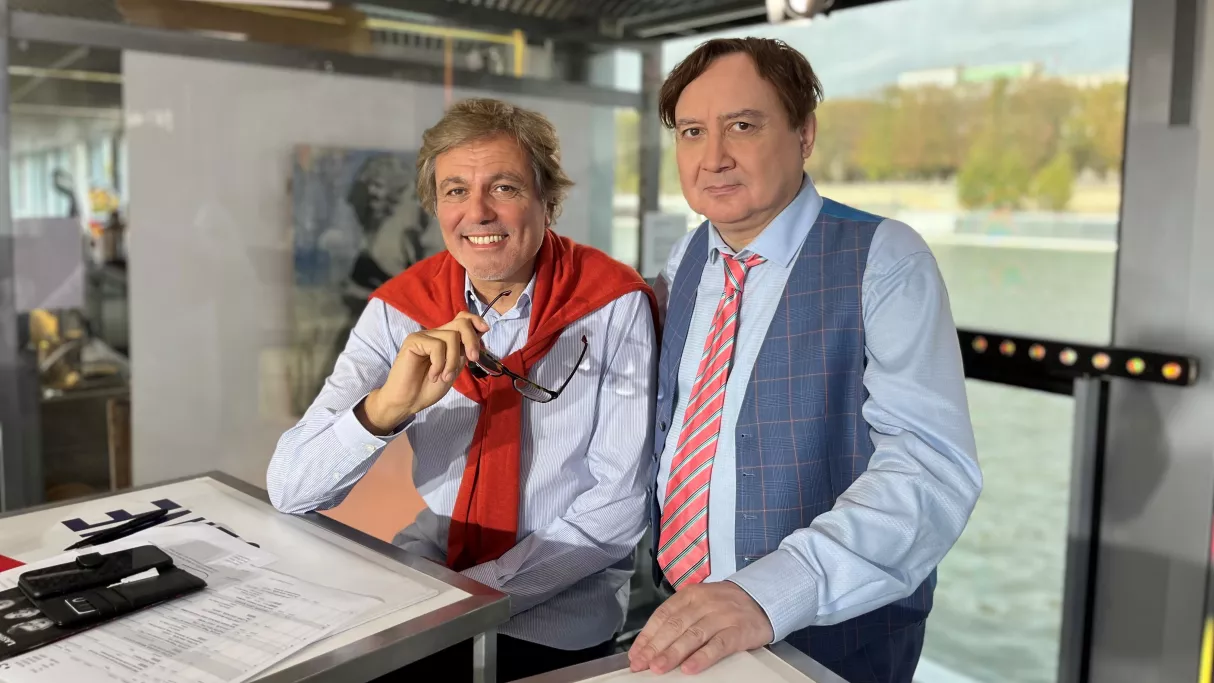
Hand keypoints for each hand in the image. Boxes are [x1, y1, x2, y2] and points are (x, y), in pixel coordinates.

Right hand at [359, 312, 488, 433]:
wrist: (408, 401)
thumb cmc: (429, 387)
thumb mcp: (454, 368)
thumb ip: (464, 351)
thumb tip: (480, 333)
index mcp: (446, 339)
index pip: (462, 318)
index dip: (475, 320)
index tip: (485, 330)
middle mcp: (435, 334)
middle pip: (461, 323)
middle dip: (472, 340)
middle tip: (472, 359)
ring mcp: (423, 336)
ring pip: (451, 337)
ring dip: (453, 361)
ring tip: (445, 377)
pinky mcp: (413, 341)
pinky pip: (437, 346)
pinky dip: (439, 364)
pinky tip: (433, 375)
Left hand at [627, 582, 773, 675]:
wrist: (763, 600)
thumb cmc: (725, 606)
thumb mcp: (700, 603)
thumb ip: (679, 619)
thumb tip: (652, 644)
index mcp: (690, 595)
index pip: (663, 615)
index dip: (647, 636)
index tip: (636, 654)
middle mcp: (704, 603)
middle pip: (675, 626)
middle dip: (655, 647)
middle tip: (641, 664)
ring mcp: (722, 616)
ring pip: (693, 635)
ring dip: (673, 653)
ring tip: (659, 668)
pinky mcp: (738, 631)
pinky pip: (718, 645)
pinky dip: (703, 657)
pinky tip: (690, 668)